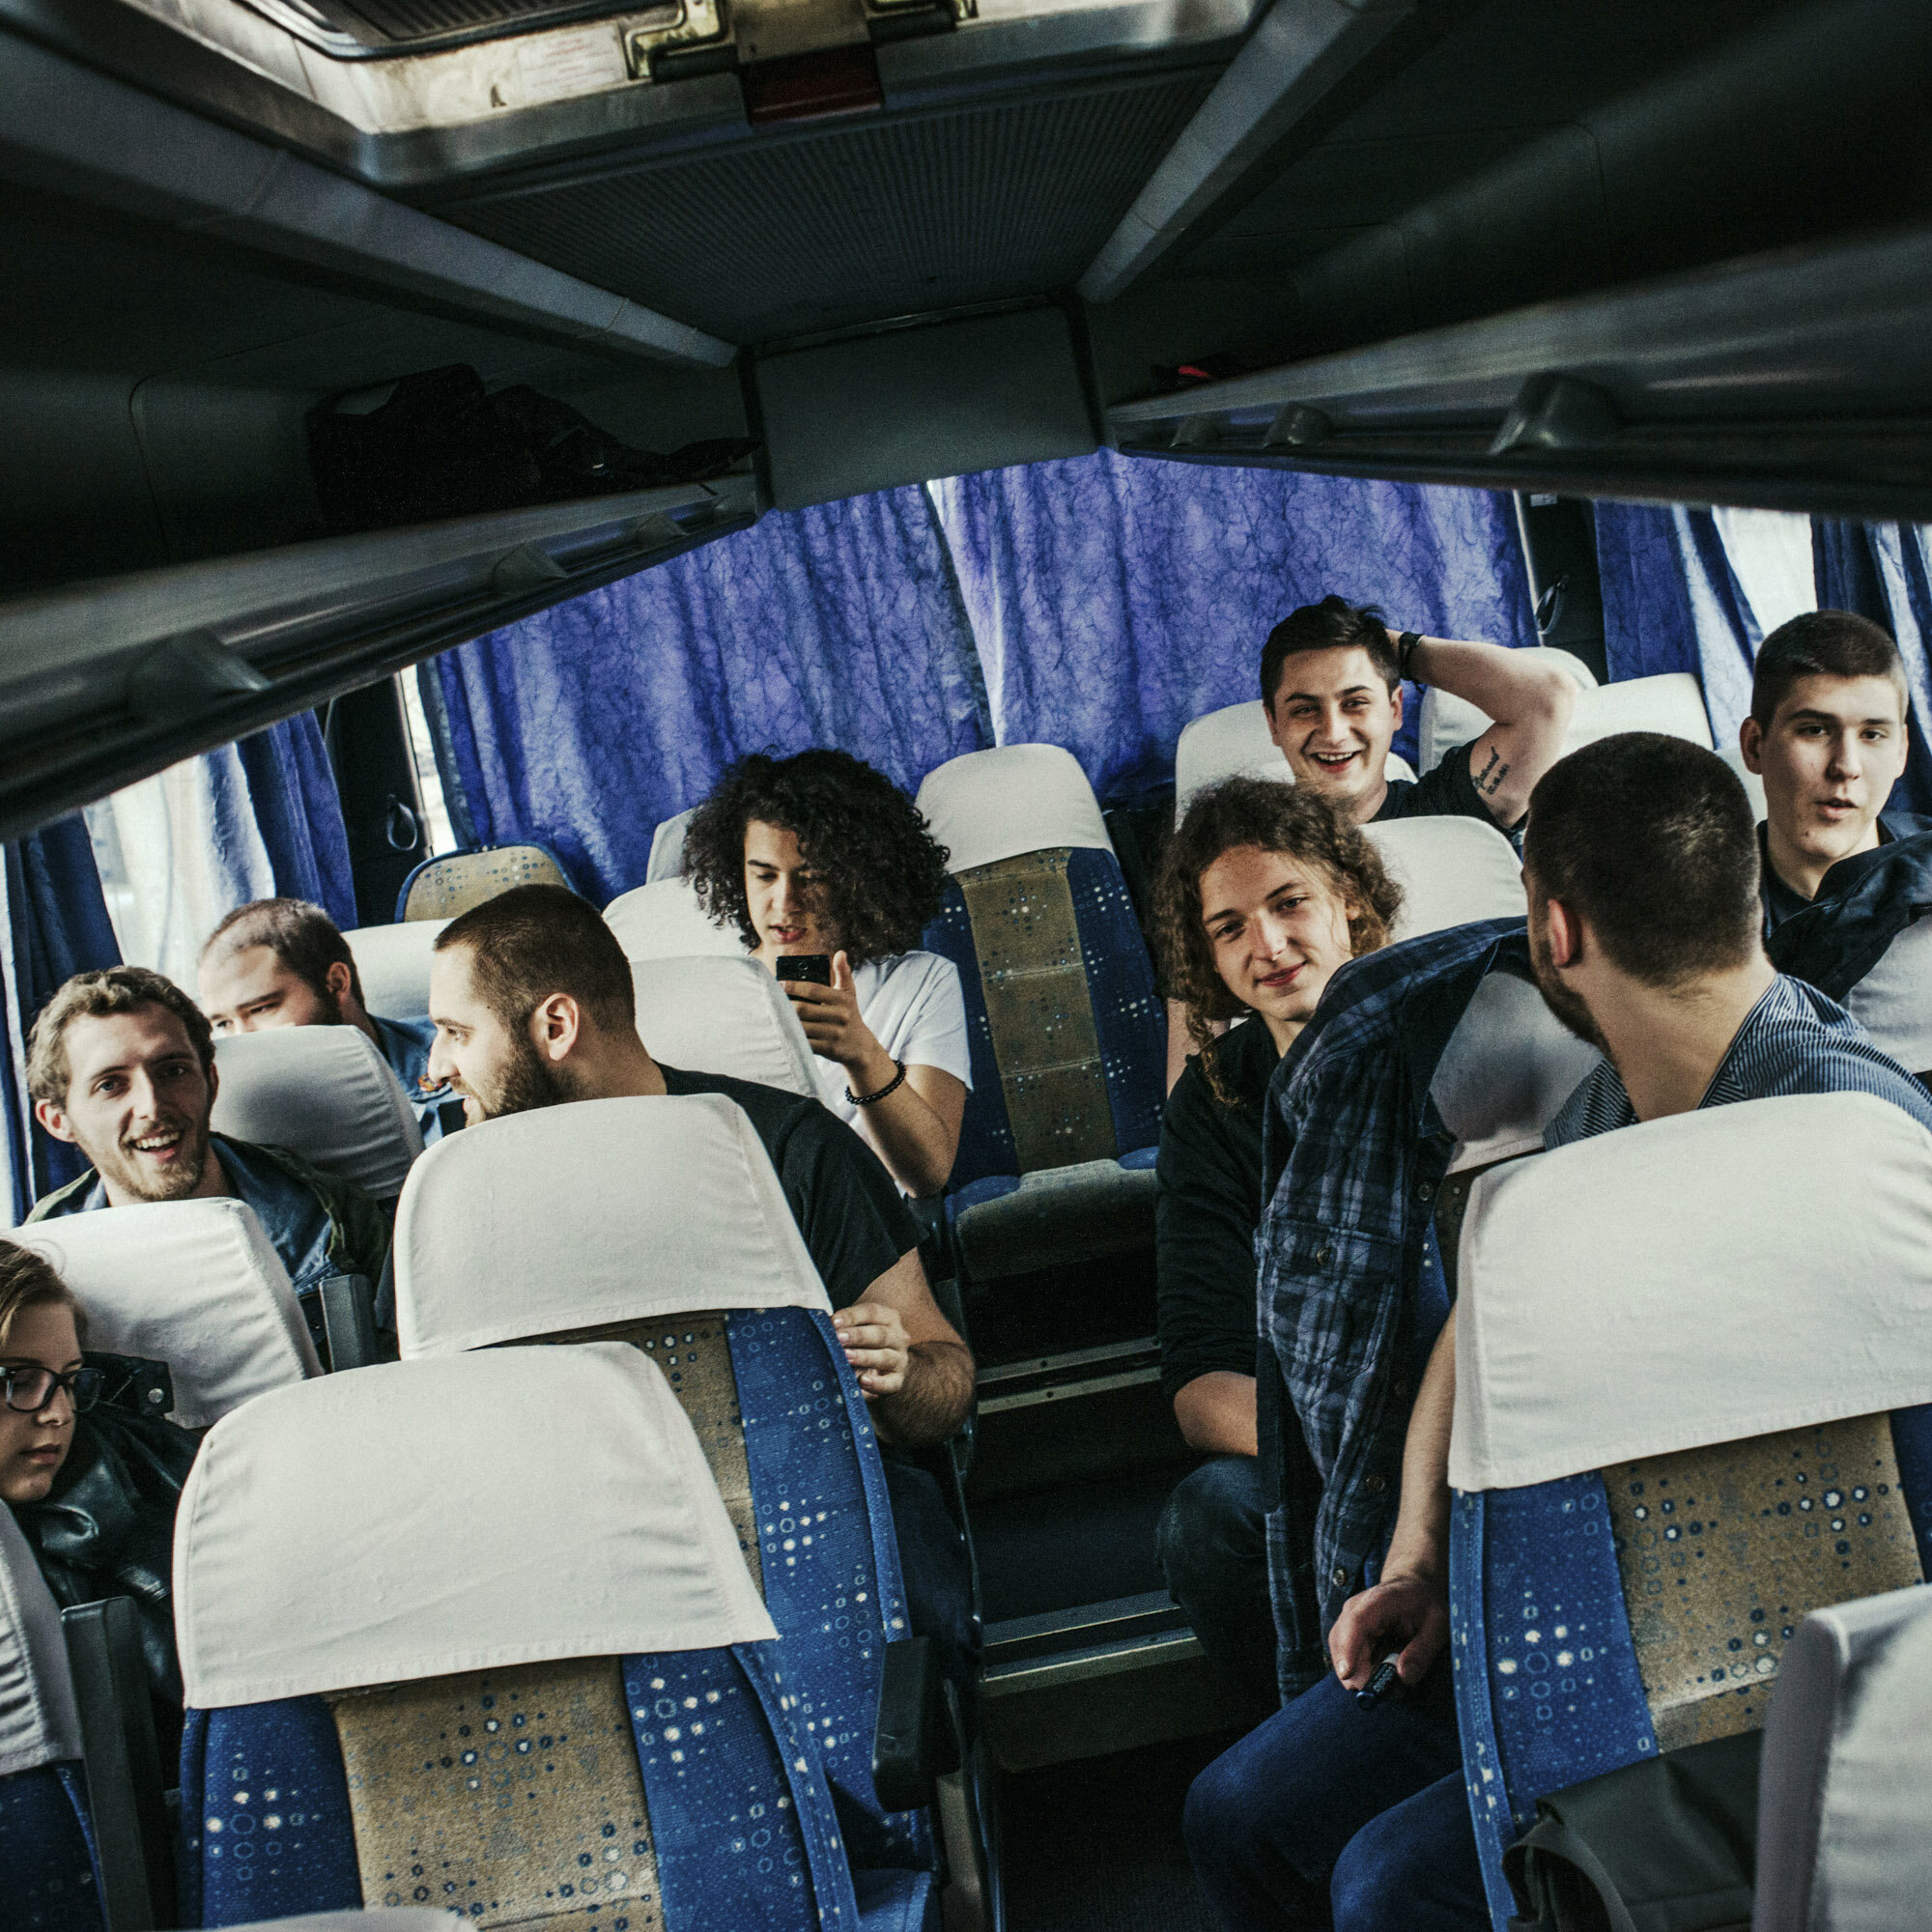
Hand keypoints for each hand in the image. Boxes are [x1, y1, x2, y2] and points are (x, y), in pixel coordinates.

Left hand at [784, 952, 880, 1072]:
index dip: (794, 986)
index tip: (779, 983)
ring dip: (786, 1022)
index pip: (814, 989)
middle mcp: (840, 1016)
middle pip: (804, 1009)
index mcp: (842, 999)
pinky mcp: (830, 1049)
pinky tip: (782, 1033)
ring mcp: (835, 1034)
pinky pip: (806, 1043)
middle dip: (785, 1006)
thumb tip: (840, 953)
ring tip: (772, 1016)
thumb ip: (844, 973)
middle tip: (770, 1001)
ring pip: (803, 1027)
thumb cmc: (849, 1015)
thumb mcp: (849, 994)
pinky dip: (794, 1039)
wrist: (860, 1047)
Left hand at [832, 1300, 911, 1398]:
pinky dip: (877, 1383)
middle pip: (880, 1334)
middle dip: (858, 1335)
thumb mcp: (853, 1331)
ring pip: (885, 1357)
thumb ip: (842, 1329)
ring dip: (864, 1357)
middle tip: (839, 1338)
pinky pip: (891, 1383)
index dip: (852, 1316)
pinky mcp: (897, 1381)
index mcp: (887, 1318)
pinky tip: (862, 1381)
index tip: (833, 1321)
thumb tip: (823, 1328)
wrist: (875, 1369)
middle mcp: (898, 1338)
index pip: (872, 1312)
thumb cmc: (858, 1344)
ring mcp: (899, 1360)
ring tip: (846, 1358)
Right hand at [1328, 1572, 1447, 1689]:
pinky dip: (1361, 1670)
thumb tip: (1402, 1678)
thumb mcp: (1436, 1627)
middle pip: (1342, 1642)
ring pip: (1341, 1653)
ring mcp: (1348, 1618)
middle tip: (1387, 1692)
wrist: (1413, 1585)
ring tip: (1391, 1683)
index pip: (1357, 1623)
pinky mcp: (1346, 1630)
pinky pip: (1346, 1655)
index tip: (1347, 1675)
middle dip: (1358, 1673)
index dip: (1349, 1649)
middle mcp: (1356, 1607)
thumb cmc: (1425, 1605)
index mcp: (1379, 1601)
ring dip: (1361, 1674)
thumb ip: (1421, 1652)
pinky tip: (1382, 1672)